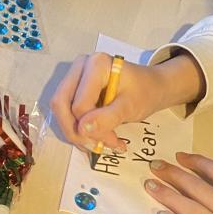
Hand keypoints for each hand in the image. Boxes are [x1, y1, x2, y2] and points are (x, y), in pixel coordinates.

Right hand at [50, 51, 205, 149]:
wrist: (151, 86)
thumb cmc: (144, 92)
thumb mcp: (131, 106)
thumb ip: (108, 117)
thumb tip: (82, 129)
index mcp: (96, 65)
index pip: (80, 103)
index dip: (91, 128)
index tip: (113, 142)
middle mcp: (80, 66)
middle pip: (61, 103)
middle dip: (76, 131)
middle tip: (98, 148)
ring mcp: (75, 76)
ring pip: (60, 110)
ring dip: (76, 132)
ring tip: (99, 146)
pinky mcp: (74, 88)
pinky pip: (66, 111)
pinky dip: (77, 128)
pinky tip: (94, 138)